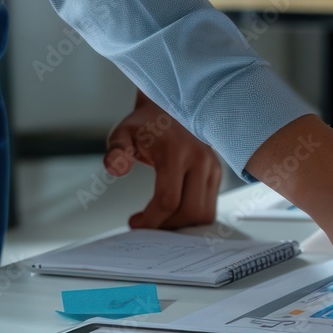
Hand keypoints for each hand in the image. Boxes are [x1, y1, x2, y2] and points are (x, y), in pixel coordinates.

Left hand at [105, 91, 221, 228]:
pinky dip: (190, 216)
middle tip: (147, 225)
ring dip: (181, 224)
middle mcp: (199, 160)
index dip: (151, 220)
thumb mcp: (123, 132)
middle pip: (190, 212)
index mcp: (176, 152)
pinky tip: (172, 211)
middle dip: (167, 226)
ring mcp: (212, 167)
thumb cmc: (145, 124)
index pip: (168, 200)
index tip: (135, 223)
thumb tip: (115, 168)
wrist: (171, 106)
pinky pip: (208, 206)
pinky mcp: (217, 173)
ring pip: (203, 214)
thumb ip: (116, 150)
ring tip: (160, 218)